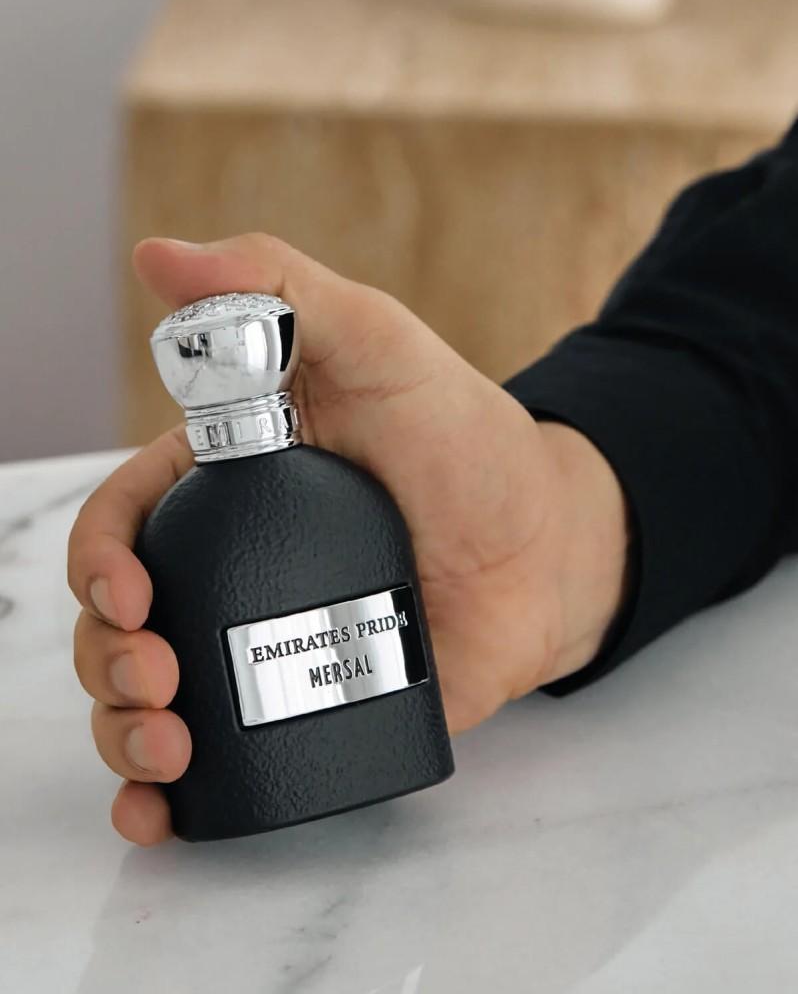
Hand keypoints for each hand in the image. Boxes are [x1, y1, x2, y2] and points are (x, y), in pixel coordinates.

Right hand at [69, 234, 627, 844]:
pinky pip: (225, 761)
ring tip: (164, 751)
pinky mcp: (311, 710)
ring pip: (152, 699)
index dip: (98, 563)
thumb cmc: (464, 440)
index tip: (129, 596)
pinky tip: (164, 813)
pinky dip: (173, 798)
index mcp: (227, 490)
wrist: (547, 544)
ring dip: (124, 732)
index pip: (125, 526)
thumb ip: (283, 293)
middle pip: (121, 625)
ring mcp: (266, 648)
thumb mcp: (378, 344)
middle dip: (107, 660)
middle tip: (157, 677)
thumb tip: (160, 256)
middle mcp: (232, 571)